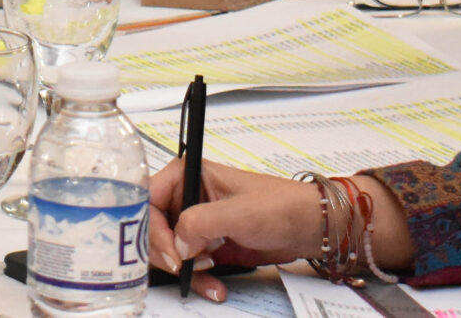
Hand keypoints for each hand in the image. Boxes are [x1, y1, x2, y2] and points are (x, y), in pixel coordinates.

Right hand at [143, 161, 413, 297]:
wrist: (312, 227)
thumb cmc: (281, 206)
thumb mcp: (238, 212)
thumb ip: (199, 223)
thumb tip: (176, 244)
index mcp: (187, 174)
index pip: (148, 199)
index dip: (151, 227)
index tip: (169, 252)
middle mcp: (187, 196)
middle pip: (154, 228)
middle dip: (168, 253)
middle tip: (184, 268)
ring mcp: (197, 221)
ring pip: (170, 250)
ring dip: (185, 271)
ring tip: (208, 280)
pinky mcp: (209, 243)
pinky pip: (190, 264)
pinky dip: (198, 278)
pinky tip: (213, 286)